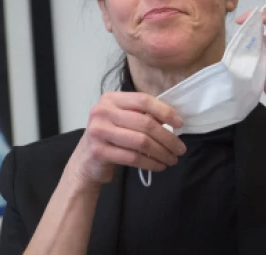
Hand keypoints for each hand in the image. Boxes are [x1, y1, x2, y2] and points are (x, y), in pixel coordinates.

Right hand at [64, 92, 185, 191]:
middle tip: (180, 148)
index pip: (143, 100)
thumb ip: (142, 115)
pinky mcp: (99, 151)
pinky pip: (133, 158)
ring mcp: (98, 131)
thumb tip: (172, 119)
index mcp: (110, 99)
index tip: (179, 123)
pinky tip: (160, 166)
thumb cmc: (110, 137)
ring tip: (172, 159)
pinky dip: (150, 163)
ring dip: (162, 152)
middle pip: (144, 123)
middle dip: (167, 138)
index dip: (165, 111)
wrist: (85, 161)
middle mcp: (102, 111)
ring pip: (141, 142)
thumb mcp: (122, 120)